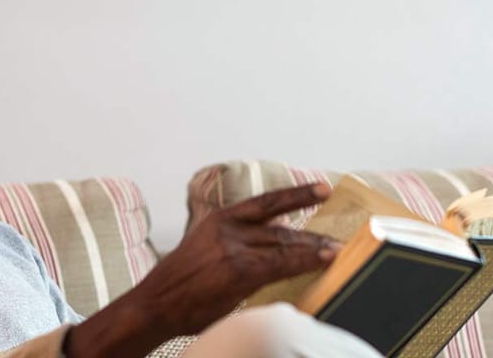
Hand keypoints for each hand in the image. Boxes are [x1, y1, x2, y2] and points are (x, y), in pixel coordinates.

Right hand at [65, 183, 341, 356]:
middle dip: (311, 233)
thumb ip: (231, 243)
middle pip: (280, 227)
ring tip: (334, 250)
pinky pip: (281, 265)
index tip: (320, 188)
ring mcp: (234, 250)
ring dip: (313, 249)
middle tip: (336, 235)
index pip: (265, 203)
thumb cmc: (178, 284)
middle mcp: (228, 229)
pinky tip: (322, 261)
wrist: (156, 304)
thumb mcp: (201, 248)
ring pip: (284, 246)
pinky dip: (305, 262)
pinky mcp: (240, 272)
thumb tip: (264, 248)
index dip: (296, 194)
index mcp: (218, 220)